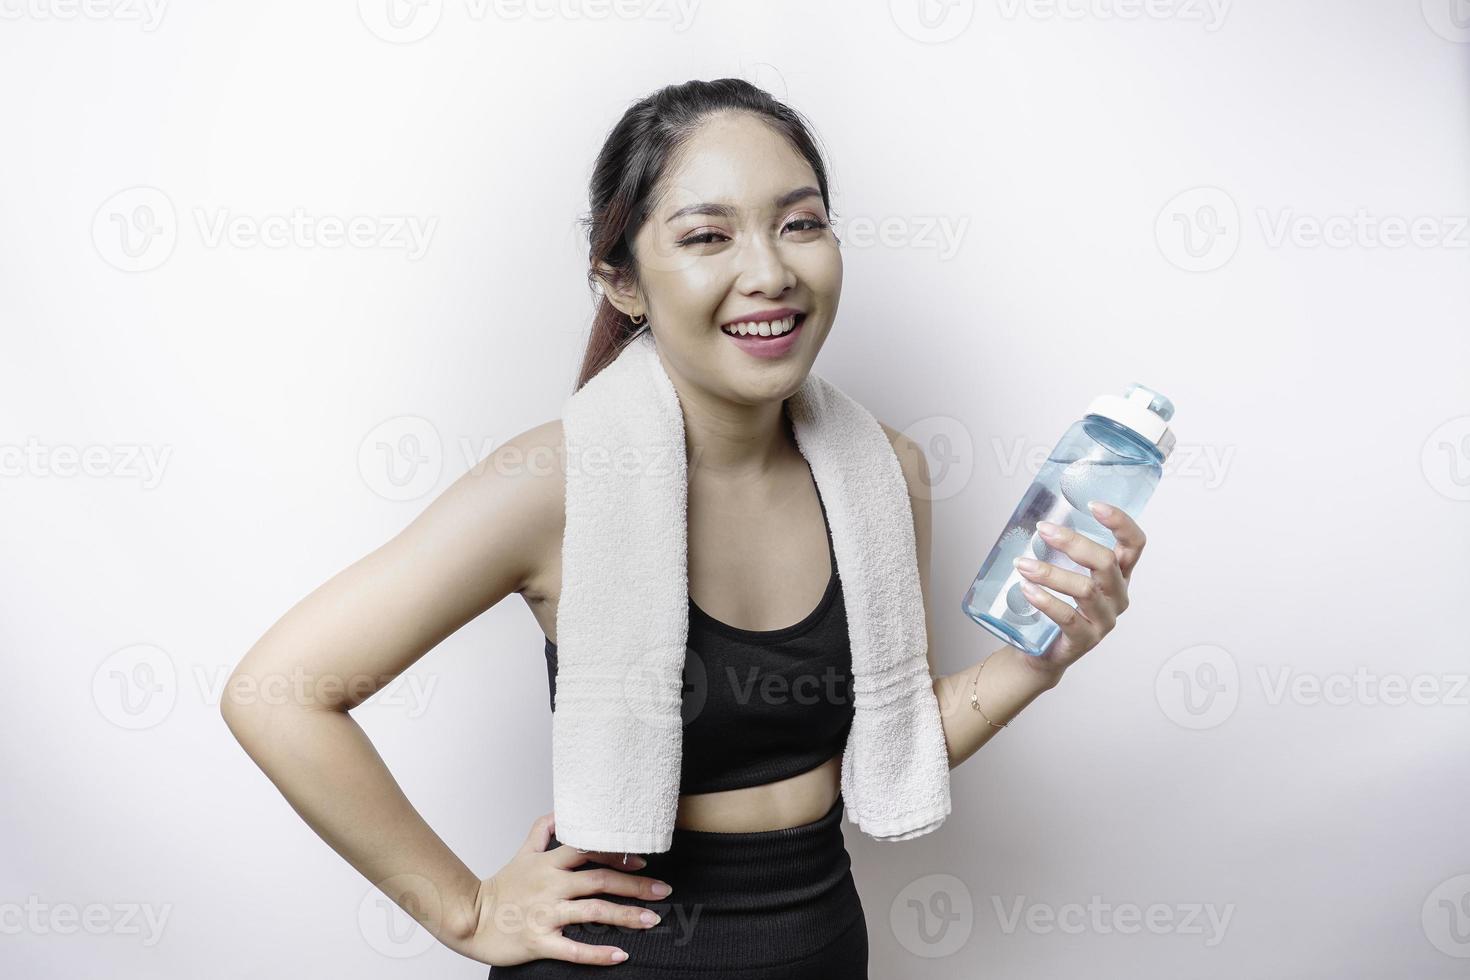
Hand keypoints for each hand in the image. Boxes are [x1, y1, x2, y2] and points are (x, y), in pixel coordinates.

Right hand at [449, 811, 667, 966]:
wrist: (469, 919)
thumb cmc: (501, 888)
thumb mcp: (522, 853)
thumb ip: (543, 831)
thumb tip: (562, 811)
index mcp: (548, 864)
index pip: (588, 851)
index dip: (617, 853)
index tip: (643, 861)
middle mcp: (550, 886)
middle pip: (599, 881)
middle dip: (634, 886)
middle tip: (663, 890)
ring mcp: (545, 914)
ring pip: (592, 912)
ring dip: (625, 916)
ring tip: (652, 920)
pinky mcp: (540, 941)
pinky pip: (573, 948)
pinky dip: (598, 953)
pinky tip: (621, 955)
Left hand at [1010, 501, 1145, 679]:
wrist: (1042, 650)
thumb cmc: (1055, 603)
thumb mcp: (1065, 573)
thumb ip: (1060, 548)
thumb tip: (1039, 515)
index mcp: (1118, 574)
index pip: (1134, 545)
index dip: (1120, 523)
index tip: (1094, 505)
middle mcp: (1117, 595)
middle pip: (1106, 562)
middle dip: (1074, 542)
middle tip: (1043, 530)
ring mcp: (1104, 619)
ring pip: (1085, 590)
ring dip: (1050, 573)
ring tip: (1022, 564)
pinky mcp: (1085, 640)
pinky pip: (1068, 617)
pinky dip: (1046, 600)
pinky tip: (1027, 589)